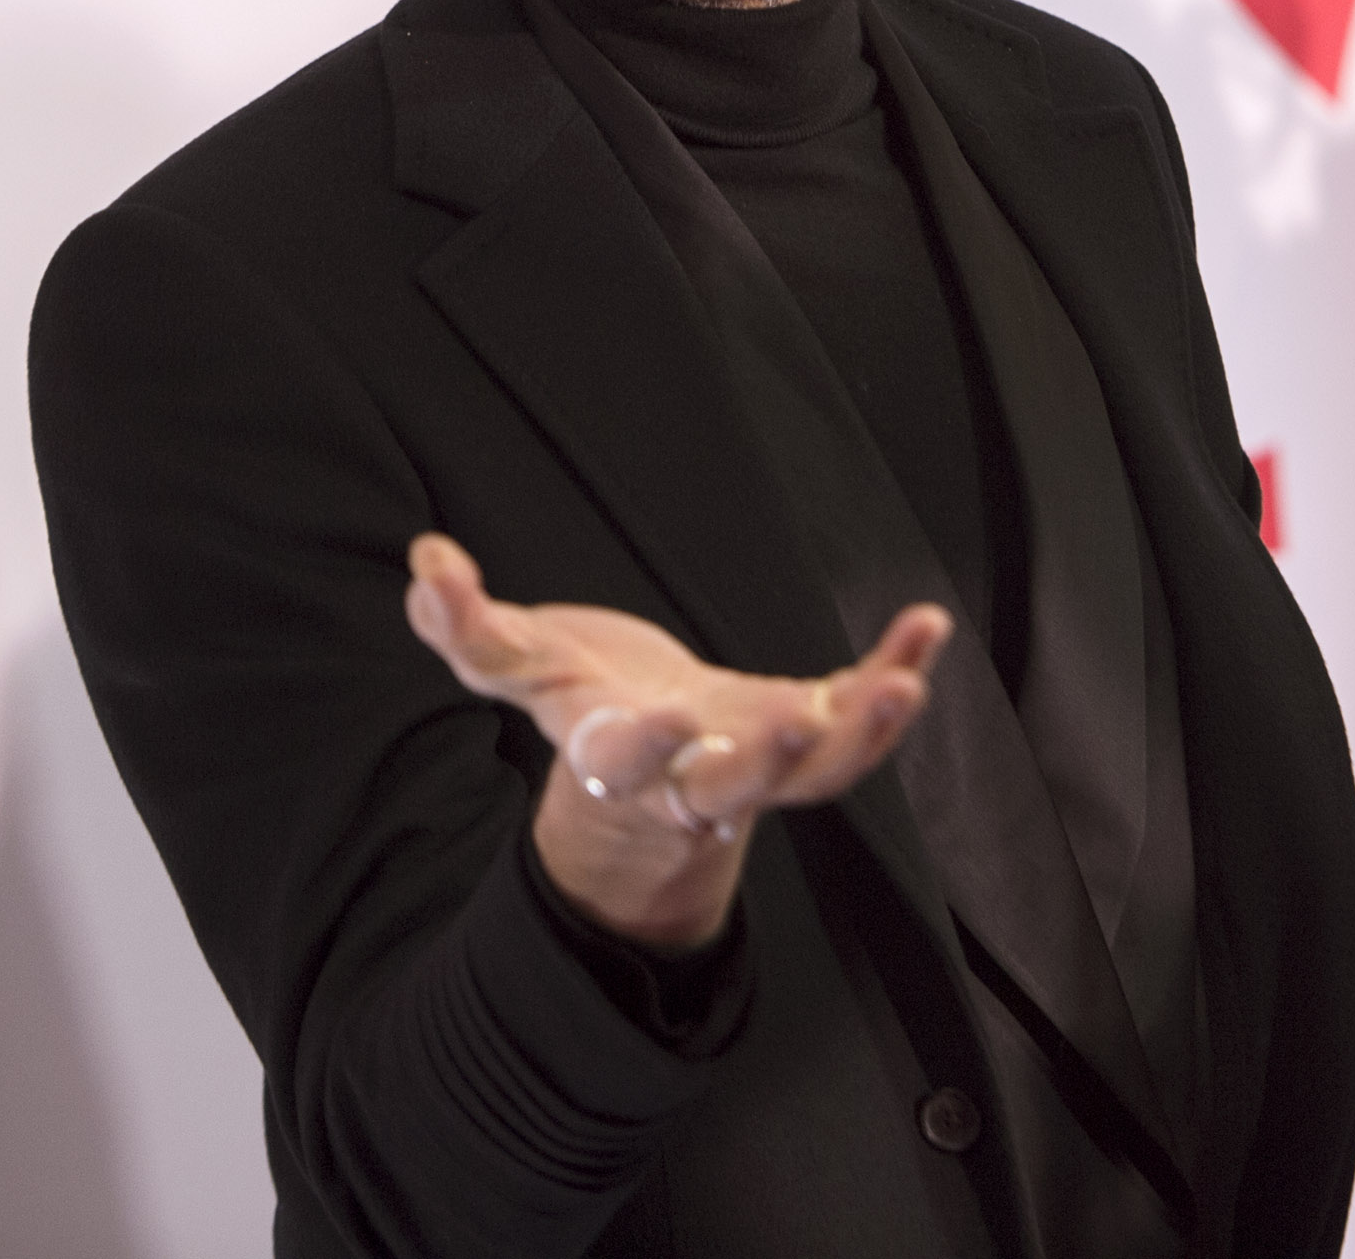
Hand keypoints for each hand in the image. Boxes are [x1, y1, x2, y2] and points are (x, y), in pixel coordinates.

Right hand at [403, 533, 949, 952]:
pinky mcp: (809, 732)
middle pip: (732, 788)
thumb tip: (425, 565)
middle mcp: (694, 774)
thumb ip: (466, 625)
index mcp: (617, 755)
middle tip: (795, 725)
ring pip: (818, 775)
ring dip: (862, 736)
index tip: (657, 717)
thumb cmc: (580, 701)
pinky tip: (928, 623)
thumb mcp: (515, 668)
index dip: (641, 745)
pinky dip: (897, 673)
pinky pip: (861, 716)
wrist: (649, 767)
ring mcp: (760, 764)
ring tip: (904, 687)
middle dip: (765, 762)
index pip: (624, 759)